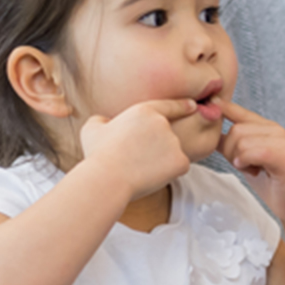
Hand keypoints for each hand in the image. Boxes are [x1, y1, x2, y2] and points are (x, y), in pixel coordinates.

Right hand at [76, 100, 197, 197]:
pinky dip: (169, 172)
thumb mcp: (92, 129)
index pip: (169, 106)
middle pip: (168, 135)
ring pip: (173, 152)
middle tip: (138, 159)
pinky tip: (151, 176)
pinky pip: (179, 167)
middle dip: (158, 146)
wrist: (108, 178)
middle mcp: (163, 123)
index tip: (193, 106)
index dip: (182, 106)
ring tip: (139, 168)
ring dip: (162, 160)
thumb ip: (102, 121)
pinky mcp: (181, 161)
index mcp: (144, 111)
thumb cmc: (97, 155)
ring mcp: (174, 142)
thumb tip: (105, 122)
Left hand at [215, 102, 284, 221]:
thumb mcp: (246, 159)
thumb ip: (232, 145)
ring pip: (241, 141)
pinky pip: (251, 151)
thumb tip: (209, 133)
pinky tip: (254, 171)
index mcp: (267, 128)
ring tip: (254, 170)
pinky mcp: (283, 155)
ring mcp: (281, 141)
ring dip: (240, 160)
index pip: (240, 112)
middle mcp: (275, 129)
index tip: (210, 102)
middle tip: (245, 166)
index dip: (224, 107)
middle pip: (236, 130)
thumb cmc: (271, 182)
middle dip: (231, 151)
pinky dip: (246, 162)